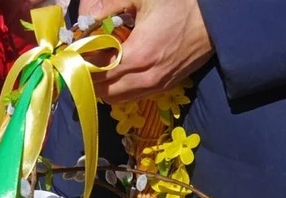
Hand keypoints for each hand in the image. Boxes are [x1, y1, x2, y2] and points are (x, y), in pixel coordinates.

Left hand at [80, 0, 213, 102]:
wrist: (215, 21)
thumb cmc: (180, 5)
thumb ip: (108, 5)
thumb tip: (82, 17)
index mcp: (138, 56)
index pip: (95, 73)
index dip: (78, 65)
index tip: (70, 52)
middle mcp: (146, 78)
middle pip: (103, 92)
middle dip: (87, 78)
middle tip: (80, 59)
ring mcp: (156, 86)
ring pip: (116, 99)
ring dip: (102, 86)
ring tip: (96, 65)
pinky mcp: (164, 87)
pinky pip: (131, 96)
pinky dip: (117, 88)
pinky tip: (116, 69)